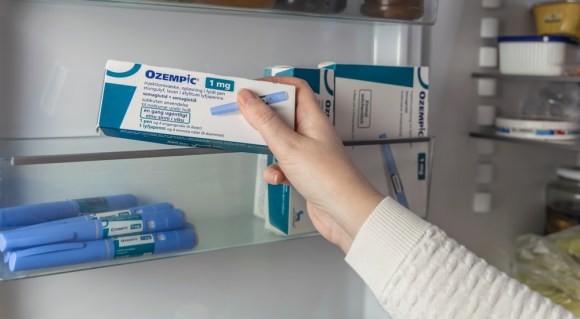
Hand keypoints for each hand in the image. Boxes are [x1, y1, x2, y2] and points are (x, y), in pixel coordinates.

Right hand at [237, 76, 383, 252]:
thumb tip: (246, 97)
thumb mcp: (289, 145)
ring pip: (279, 140)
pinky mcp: (304, 172)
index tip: (250, 88)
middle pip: (283, 113)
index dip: (274, 83)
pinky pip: (282, 164)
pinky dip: (275, 170)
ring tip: (254, 147)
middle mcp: (311, 132)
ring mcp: (308, 152)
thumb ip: (265, 121)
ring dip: (266, 145)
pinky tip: (277, 178)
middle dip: (262, 115)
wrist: (346, 214)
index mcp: (313, 118)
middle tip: (241, 115)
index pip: (295, 88)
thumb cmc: (328, 177)